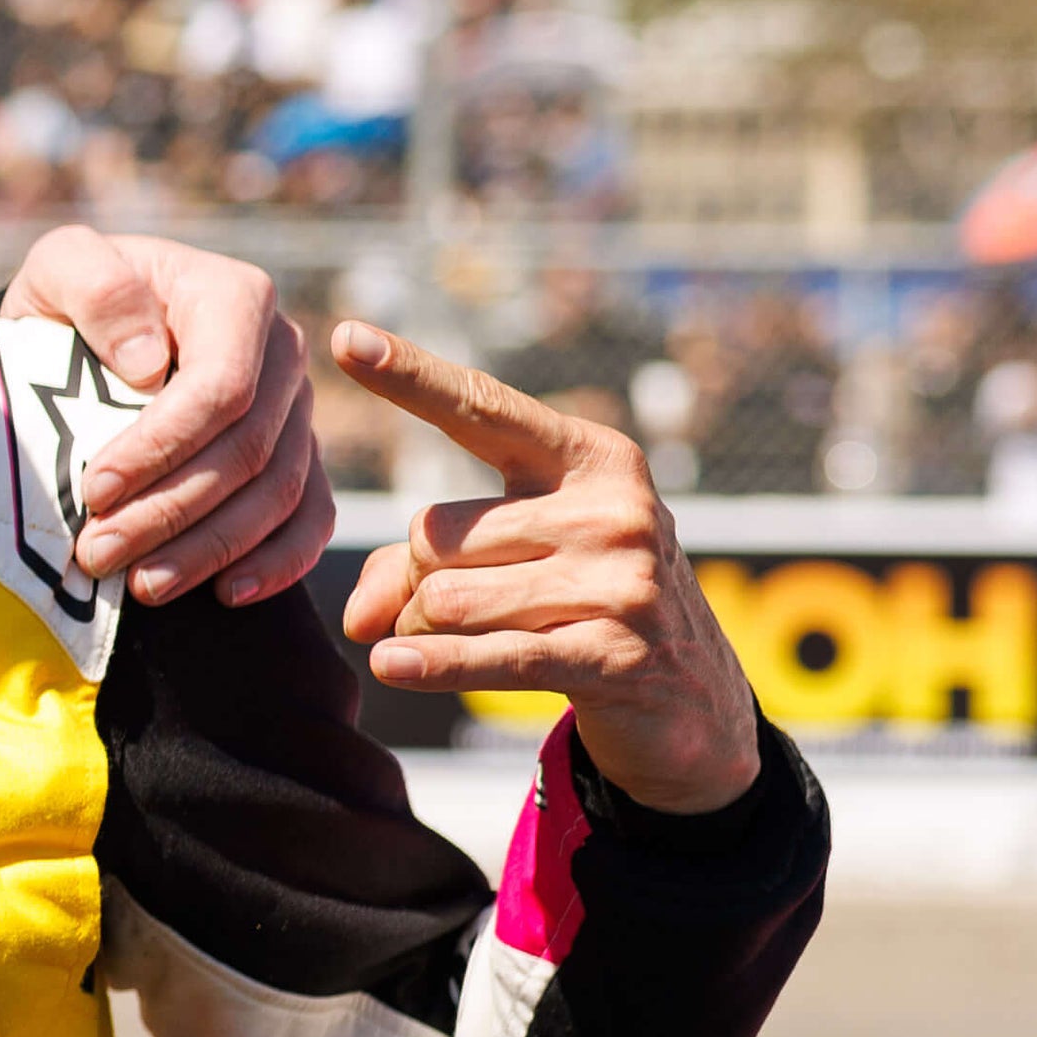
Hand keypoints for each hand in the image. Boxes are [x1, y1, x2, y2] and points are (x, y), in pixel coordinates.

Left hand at [3, 227, 331, 604]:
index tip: (94, 491)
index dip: (161, 447)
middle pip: (247, 451)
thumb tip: (147, 364)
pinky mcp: (298, 458)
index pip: (219, 387)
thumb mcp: (62, 265)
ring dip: (210, 549)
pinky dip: (278, 562)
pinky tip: (228, 592)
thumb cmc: (75, 298)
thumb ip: (96, 285)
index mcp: (235, 299)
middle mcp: (282, 354)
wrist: (91, 328)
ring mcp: (296, 410)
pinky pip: (308, 517)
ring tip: (141, 585)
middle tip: (99, 554)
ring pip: (276, 494)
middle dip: (170, 512)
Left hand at [330, 322, 760, 815]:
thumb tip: (360, 617)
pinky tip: (391, 666)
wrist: (691, 699)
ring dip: (424, 632)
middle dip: (414, 582)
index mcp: (589, 458)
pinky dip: (430, 664)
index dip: (410, 376)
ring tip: (459, 646)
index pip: (481, 407)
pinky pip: (487, 655)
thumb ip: (418, 567)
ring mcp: (620, 580)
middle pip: (434, 536)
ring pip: (446, 599)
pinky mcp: (614, 654)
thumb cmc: (581, 603)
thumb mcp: (513, 557)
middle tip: (445, 611)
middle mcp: (612, 507)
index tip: (344, 337)